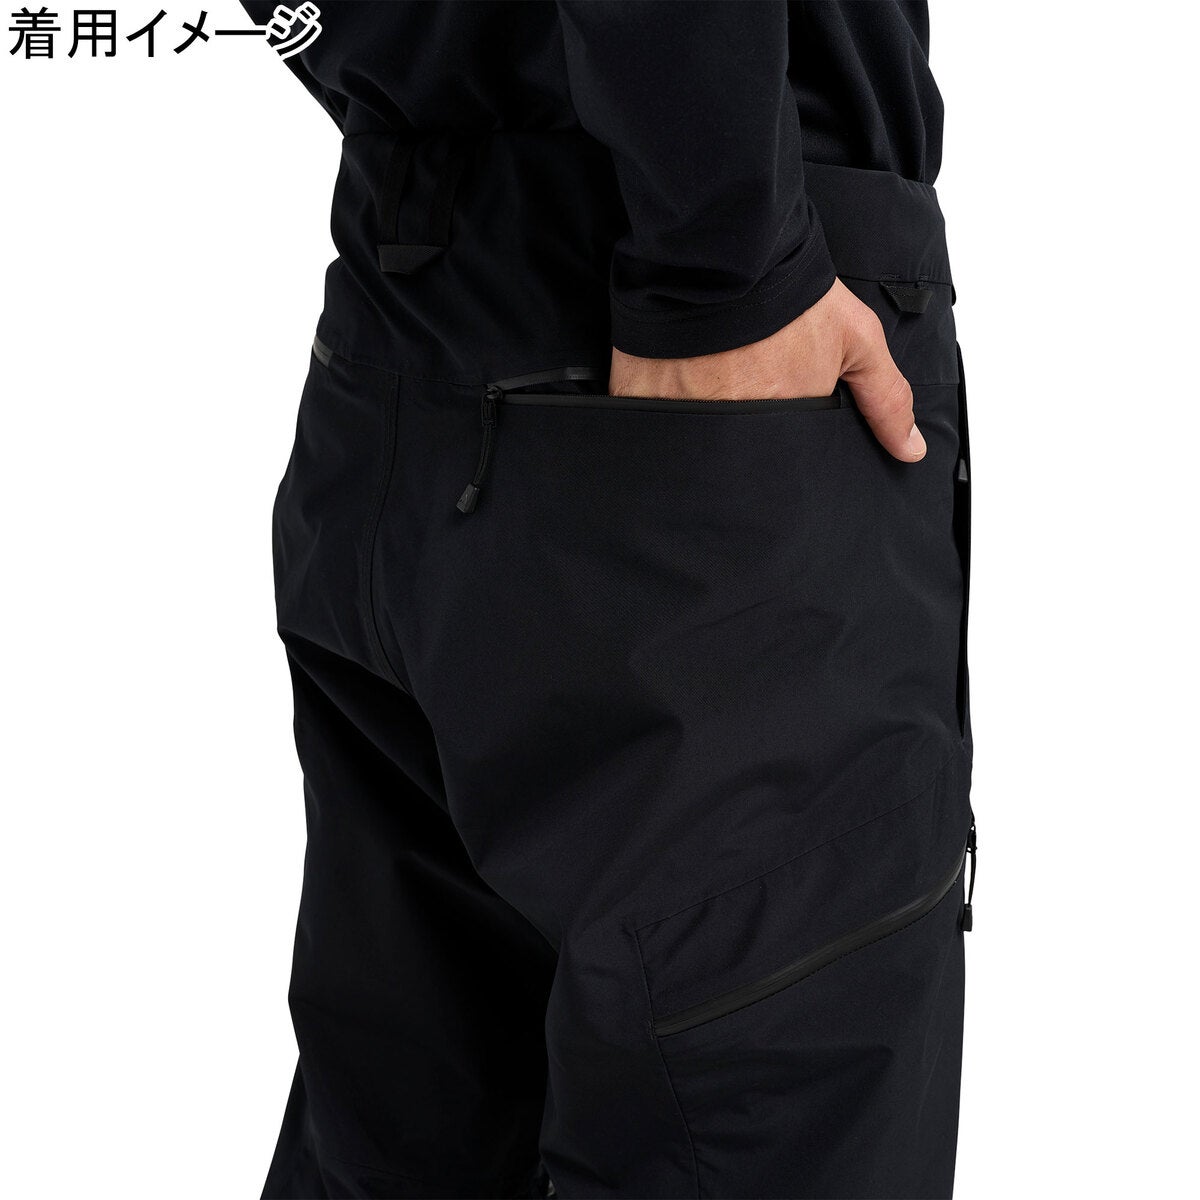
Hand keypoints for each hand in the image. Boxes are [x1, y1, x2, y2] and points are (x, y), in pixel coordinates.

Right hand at [608, 279, 925, 461]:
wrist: (719, 248)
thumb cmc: (788, 290)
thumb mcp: (855, 338)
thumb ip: (885, 398)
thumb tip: (910, 451)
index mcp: (782, 420)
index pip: (785, 465)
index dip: (786, 457)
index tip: (781, 434)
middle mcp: (731, 427)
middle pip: (735, 464)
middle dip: (741, 456)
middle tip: (742, 408)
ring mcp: (681, 417)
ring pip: (690, 453)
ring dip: (699, 438)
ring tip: (706, 398)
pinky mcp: (638, 400)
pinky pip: (647, 430)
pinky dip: (656, 423)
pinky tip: (666, 397)